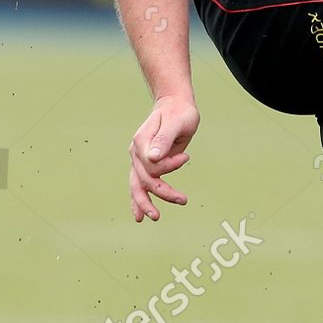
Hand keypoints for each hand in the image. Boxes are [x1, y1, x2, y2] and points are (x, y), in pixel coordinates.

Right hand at [129, 95, 199, 221]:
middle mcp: (136, 152)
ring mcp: (138, 159)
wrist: (174, 105)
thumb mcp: (176, 122)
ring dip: (145, 203)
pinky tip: (139, 216)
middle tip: (182, 199)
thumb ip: (164, 139)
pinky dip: (138, 200)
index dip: (169, 165)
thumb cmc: (179, 112)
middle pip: (144, 179)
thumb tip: (153, 158)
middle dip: (161, 192)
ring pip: (137, 185)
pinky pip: (139, 184)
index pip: (151, 163)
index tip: (186, 157)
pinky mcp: (145, 164)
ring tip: (155, 217)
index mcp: (142, 141)